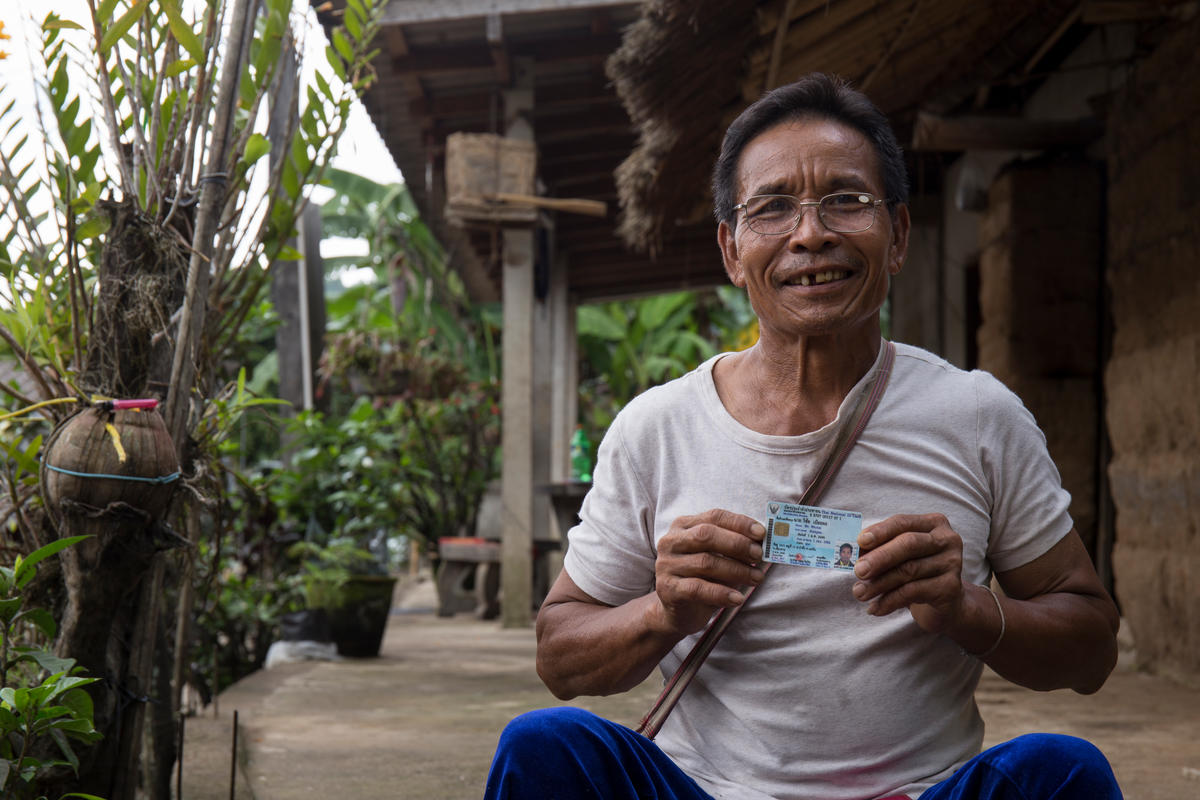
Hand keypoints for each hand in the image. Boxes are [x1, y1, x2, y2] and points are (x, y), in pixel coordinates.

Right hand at [653, 509, 765, 635]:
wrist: (678, 611)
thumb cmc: (702, 578)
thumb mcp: (717, 557)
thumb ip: (733, 547)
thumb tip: (762, 543)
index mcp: (683, 526)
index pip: (714, 517)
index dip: (739, 523)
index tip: (761, 533)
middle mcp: (671, 542)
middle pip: (706, 535)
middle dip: (737, 544)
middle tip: (759, 555)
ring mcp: (666, 565)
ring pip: (706, 562)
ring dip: (737, 570)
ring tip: (756, 578)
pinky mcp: (667, 588)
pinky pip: (697, 588)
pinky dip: (721, 593)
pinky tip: (738, 598)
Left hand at [852, 513, 964, 633]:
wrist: (945, 602)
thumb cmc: (915, 571)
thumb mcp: (897, 556)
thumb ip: (878, 548)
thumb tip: (852, 549)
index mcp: (933, 523)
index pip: (902, 523)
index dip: (880, 531)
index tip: (859, 542)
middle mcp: (946, 540)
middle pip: (909, 544)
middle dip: (879, 557)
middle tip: (858, 571)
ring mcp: (952, 563)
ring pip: (909, 570)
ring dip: (879, 584)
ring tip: (859, 593)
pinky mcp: (950, 588)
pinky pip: (913, 592)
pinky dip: (890, 601)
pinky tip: (875, 608)